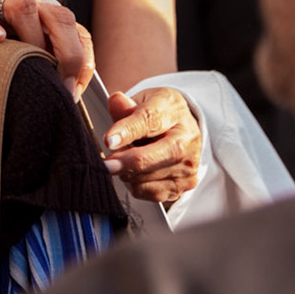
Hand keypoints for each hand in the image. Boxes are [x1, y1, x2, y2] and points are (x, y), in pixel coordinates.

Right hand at [0, 0, 93, 99]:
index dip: (82, 61)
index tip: (72, 90)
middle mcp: (25, 6)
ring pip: (23, 6)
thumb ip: (47, 67)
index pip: (77, 31)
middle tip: (59, 83)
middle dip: (68, 51)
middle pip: (59, 15)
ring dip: (33, 38)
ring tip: (28, 66)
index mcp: (44, 17)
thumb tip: (67, 96)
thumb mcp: (24, 55)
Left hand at [104, 87, 200, 202]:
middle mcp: (186, 139)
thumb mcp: (143, 101)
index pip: (148, 120)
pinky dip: (135, 185)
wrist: (184, 131)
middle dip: (126, 162)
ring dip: (127, 173)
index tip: (109, 140)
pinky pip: (150, 192)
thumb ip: (126, 106)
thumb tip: (116, 101)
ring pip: (147, 177)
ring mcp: (188, 165)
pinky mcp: (184, 185)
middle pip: (154, 156)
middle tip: (106, 164)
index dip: (126, 131)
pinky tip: (135, 173)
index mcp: (173, 111)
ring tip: (124, 160)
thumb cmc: (159, 115)